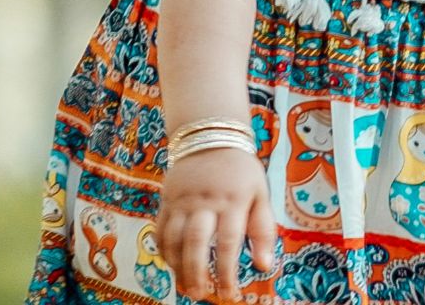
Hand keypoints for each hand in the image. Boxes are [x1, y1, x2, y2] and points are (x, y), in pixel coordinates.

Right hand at [158, 145, 276, 300]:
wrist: (210, 136)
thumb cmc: (241, 171)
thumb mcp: (261, 194)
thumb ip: (263, 230)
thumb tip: (264, 266)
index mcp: (232, 201)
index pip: (228, 242)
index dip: (227, 271)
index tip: (229, 293)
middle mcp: (204, 201)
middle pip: (196, 241)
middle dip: (196, 271)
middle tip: (200, 295)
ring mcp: (182, 200)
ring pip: (174, 238)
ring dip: (177, 265)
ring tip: (185, 286)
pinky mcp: (166, 199)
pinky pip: (160, 228)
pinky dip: (164, 250)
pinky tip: (172, 265)